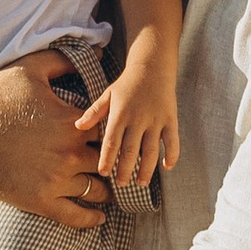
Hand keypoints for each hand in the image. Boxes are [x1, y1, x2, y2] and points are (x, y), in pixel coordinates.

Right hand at [0, 58, 112, 226]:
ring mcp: (57, 180)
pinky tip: (98, 217)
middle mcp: (71, 154)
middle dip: (112, 161)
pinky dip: (91, 218)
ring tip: (108, 188)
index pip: (111, 131)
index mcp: (73, 123)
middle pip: (108, 162)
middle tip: (116, 164)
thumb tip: (95, 51)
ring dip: (105, 189)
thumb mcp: (31, 69)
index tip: (113, 134)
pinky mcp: (41, 201)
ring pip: (98, 191)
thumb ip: (65, 60)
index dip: (114, 132)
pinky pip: (77, 217)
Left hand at [82, 68, 178, 192]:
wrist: (153, 65)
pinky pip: (172, 140)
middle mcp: (138, 118)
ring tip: (140, 183)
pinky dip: (172, 155)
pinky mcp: (170, 119)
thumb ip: (94, 112)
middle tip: (121, 184)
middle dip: (125, 170)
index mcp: (120, 113)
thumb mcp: (108, 94)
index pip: (111, 141)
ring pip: (152, 150)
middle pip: (131, 150)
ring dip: (146, 169)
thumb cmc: (127, 82)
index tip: (103, 173)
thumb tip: (77, 126)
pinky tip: (167, 168)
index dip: (107, 158)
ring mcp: (156, 120)